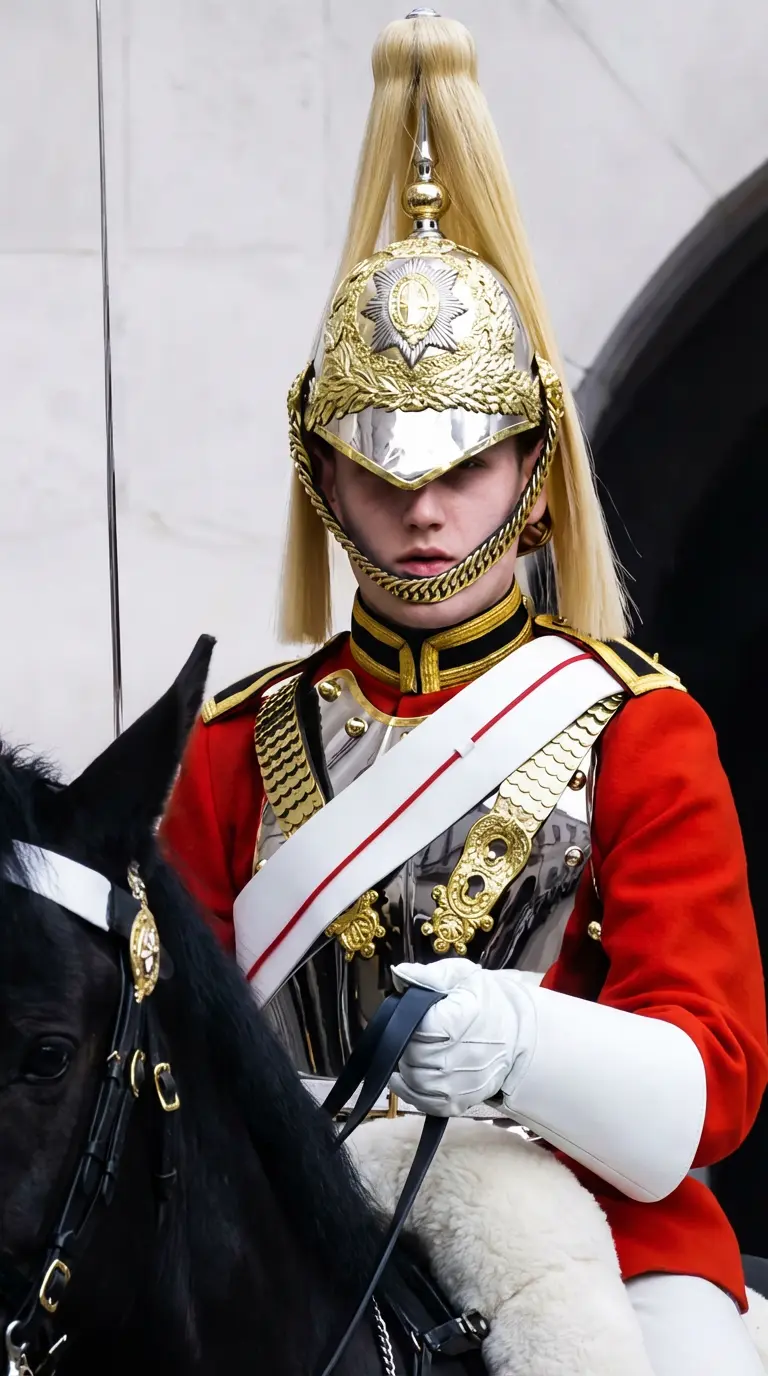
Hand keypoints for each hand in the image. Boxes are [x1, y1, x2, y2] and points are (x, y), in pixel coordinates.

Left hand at [389, 959, 531, 1116]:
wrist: (518, 1034)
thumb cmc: (486, 1002)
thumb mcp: (462, 976)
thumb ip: (429, 975)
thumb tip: (400, 974)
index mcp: (459, 1019)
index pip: (416, 1028)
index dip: (408, 1021)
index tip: (414, 1015)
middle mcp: (459, 1056)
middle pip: (412, 1055)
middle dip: (404, 1043)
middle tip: (412, 1033)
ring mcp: (460, 1083)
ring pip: (414, 1080)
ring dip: (406, 1067)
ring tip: (411, 1052)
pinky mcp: (460, 1101)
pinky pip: (425, 1103)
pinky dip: (411, 1091)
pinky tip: (408, 1077)